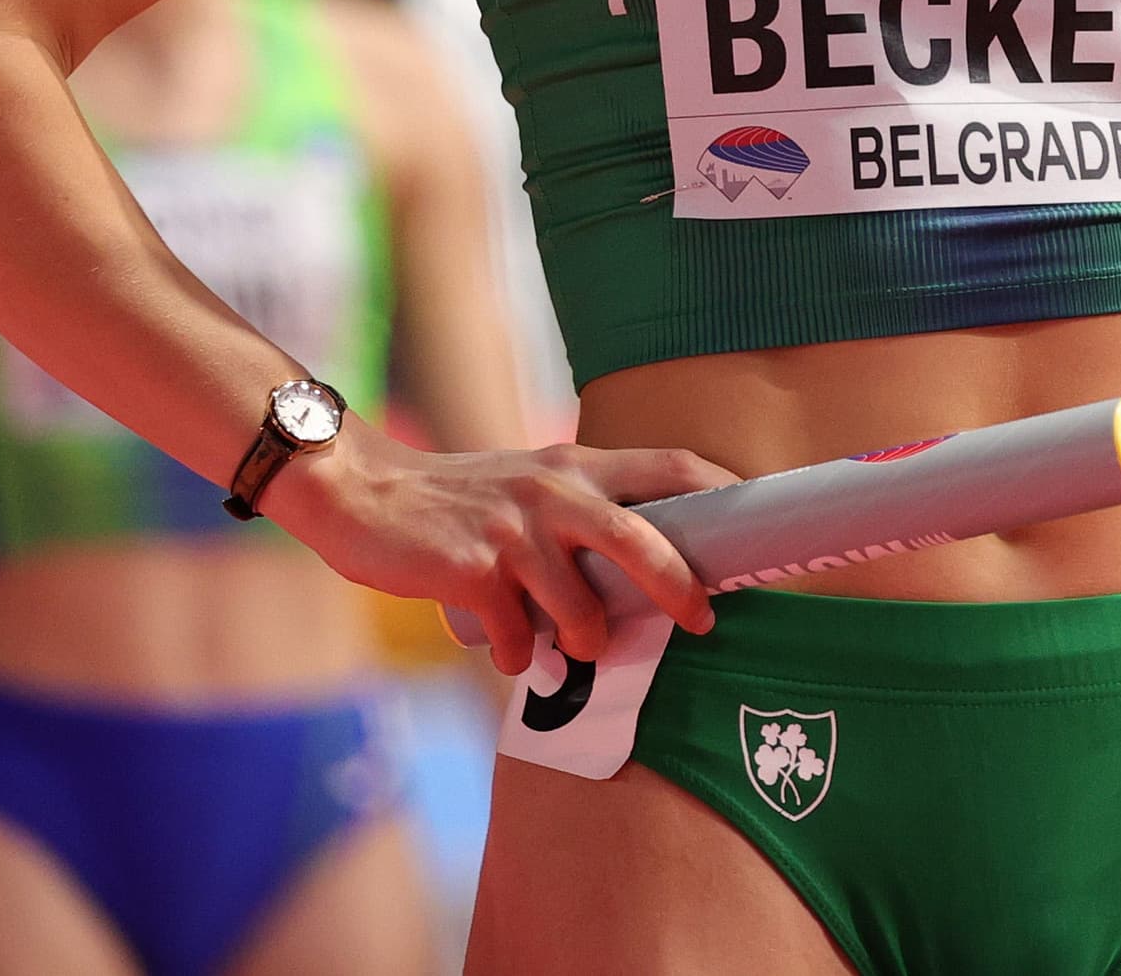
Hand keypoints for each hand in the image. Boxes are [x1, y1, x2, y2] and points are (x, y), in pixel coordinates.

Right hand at [281, 428, 736, 676]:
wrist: (360, 492)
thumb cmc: (454, 502)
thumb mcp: (528, 488)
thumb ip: (578, 518)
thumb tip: (638, 578)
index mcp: (575, 466)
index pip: (672, 465)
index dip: (725, 489)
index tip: (760, 523)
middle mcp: (552, 491)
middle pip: (642, 538)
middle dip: (680, 586)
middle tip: (702, 621)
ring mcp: (511, 531)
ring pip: (580, 607)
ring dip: (585, 641)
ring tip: (576, 649)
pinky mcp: (470, 570)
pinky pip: (518, 637)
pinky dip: (520, 655)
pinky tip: (509, 648)